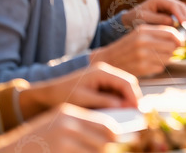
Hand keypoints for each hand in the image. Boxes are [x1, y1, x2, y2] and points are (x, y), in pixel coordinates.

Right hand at [0, 104, 117, 152]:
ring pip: (96, 150)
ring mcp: (63, 140)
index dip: (117, 134)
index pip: (105, 124)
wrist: (9, 151)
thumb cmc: (38, 139)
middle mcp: (68, 124)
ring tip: (107, 152)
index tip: (127, 138)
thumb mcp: (58, 124)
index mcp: (70, 113)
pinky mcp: (60, 151)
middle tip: (122, 148)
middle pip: (104, 140)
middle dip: (111, 147)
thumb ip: (81, 126)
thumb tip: (112, 134)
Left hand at [21, 63, 139, 118]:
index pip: (126, 81)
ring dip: (126, 100)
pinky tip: (118, 110)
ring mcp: (105, 77)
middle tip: (135, 113)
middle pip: (128, 83)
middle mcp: (106, 72)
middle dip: (132, 97)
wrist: (48, 94)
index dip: (134, 95)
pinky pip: (116, 92)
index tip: (137, 109)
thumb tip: (124, 106)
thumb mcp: (83, 100)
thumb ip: (104, 101)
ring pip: (124, 88)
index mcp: (101, 71)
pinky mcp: (102, 84)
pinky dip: (120, 100)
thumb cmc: (63, 95)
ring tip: (127, 114)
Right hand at [91, 25, 181, 76]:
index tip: (181, 41)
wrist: (108, 60)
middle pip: (172, 45)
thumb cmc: (126, 46)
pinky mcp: (143, 68)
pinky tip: (148, 64)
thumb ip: (158, 33)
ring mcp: (143, 55)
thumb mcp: (139, 33)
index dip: (179, 38)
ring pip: (168, 57)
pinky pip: (161, 67)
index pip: (170, 32)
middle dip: (172, 49)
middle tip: (165, 50)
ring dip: (165, 58)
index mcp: (143, 30)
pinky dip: (158, 66)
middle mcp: (143, 42)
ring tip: (154, 57)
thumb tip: (179, 39)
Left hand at [120, 0, 185, 29]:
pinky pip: (179, 13)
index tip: (185, 24)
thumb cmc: (135, 19)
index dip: (181, 15)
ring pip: (182, 9)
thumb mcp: (144, 19)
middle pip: (180, 6)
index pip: (173, 5)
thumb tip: (173, 22)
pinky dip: (183, 20)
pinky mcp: (169, 10)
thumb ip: (158, 20)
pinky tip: (184, 28)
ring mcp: (168, 4)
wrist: (129, 19)